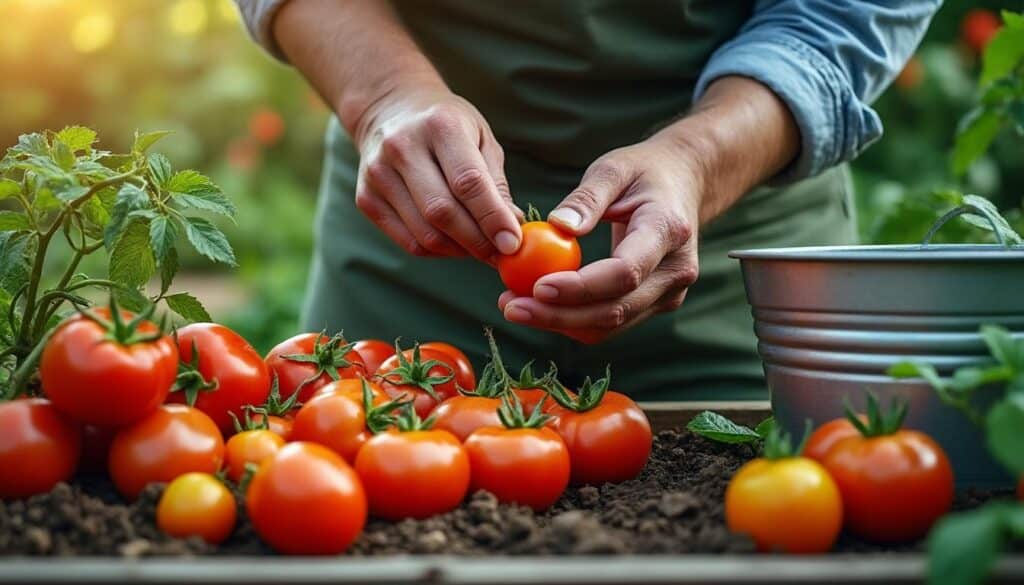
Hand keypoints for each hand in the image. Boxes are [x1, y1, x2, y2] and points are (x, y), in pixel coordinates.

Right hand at [353, 84, 521, 258]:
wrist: (391, 110)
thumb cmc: (448, 126)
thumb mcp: (481, 138)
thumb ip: (497, 184)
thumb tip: (513, 231)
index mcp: (439, 125)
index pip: (468, 182)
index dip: (492, 218)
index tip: (512, 244)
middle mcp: (403, 147)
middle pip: (442, 212)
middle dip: (477, 241)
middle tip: (500, 254)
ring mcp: (378, 174)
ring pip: (425, 234)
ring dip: (459, 250)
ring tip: (479, 247)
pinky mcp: (366, 198)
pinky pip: (409, 241)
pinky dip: (437, 250)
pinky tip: (453, 242)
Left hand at [498, 134, 701, 342]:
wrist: (686, 185)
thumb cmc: (645, 172)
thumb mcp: (615, 168)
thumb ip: (588, 198)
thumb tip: (557, 225)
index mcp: (668, 231)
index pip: (624, 272)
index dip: (581, 287)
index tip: (536, 287)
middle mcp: (676, 271)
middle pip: (615, 309)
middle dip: (559, 315)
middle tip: (510, 307)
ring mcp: (668, 293)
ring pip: (611, 324)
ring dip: (560, 323)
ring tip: (514, 307)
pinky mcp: (654, 304)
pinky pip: (611, 323)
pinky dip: (573, 321)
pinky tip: (539, 307)